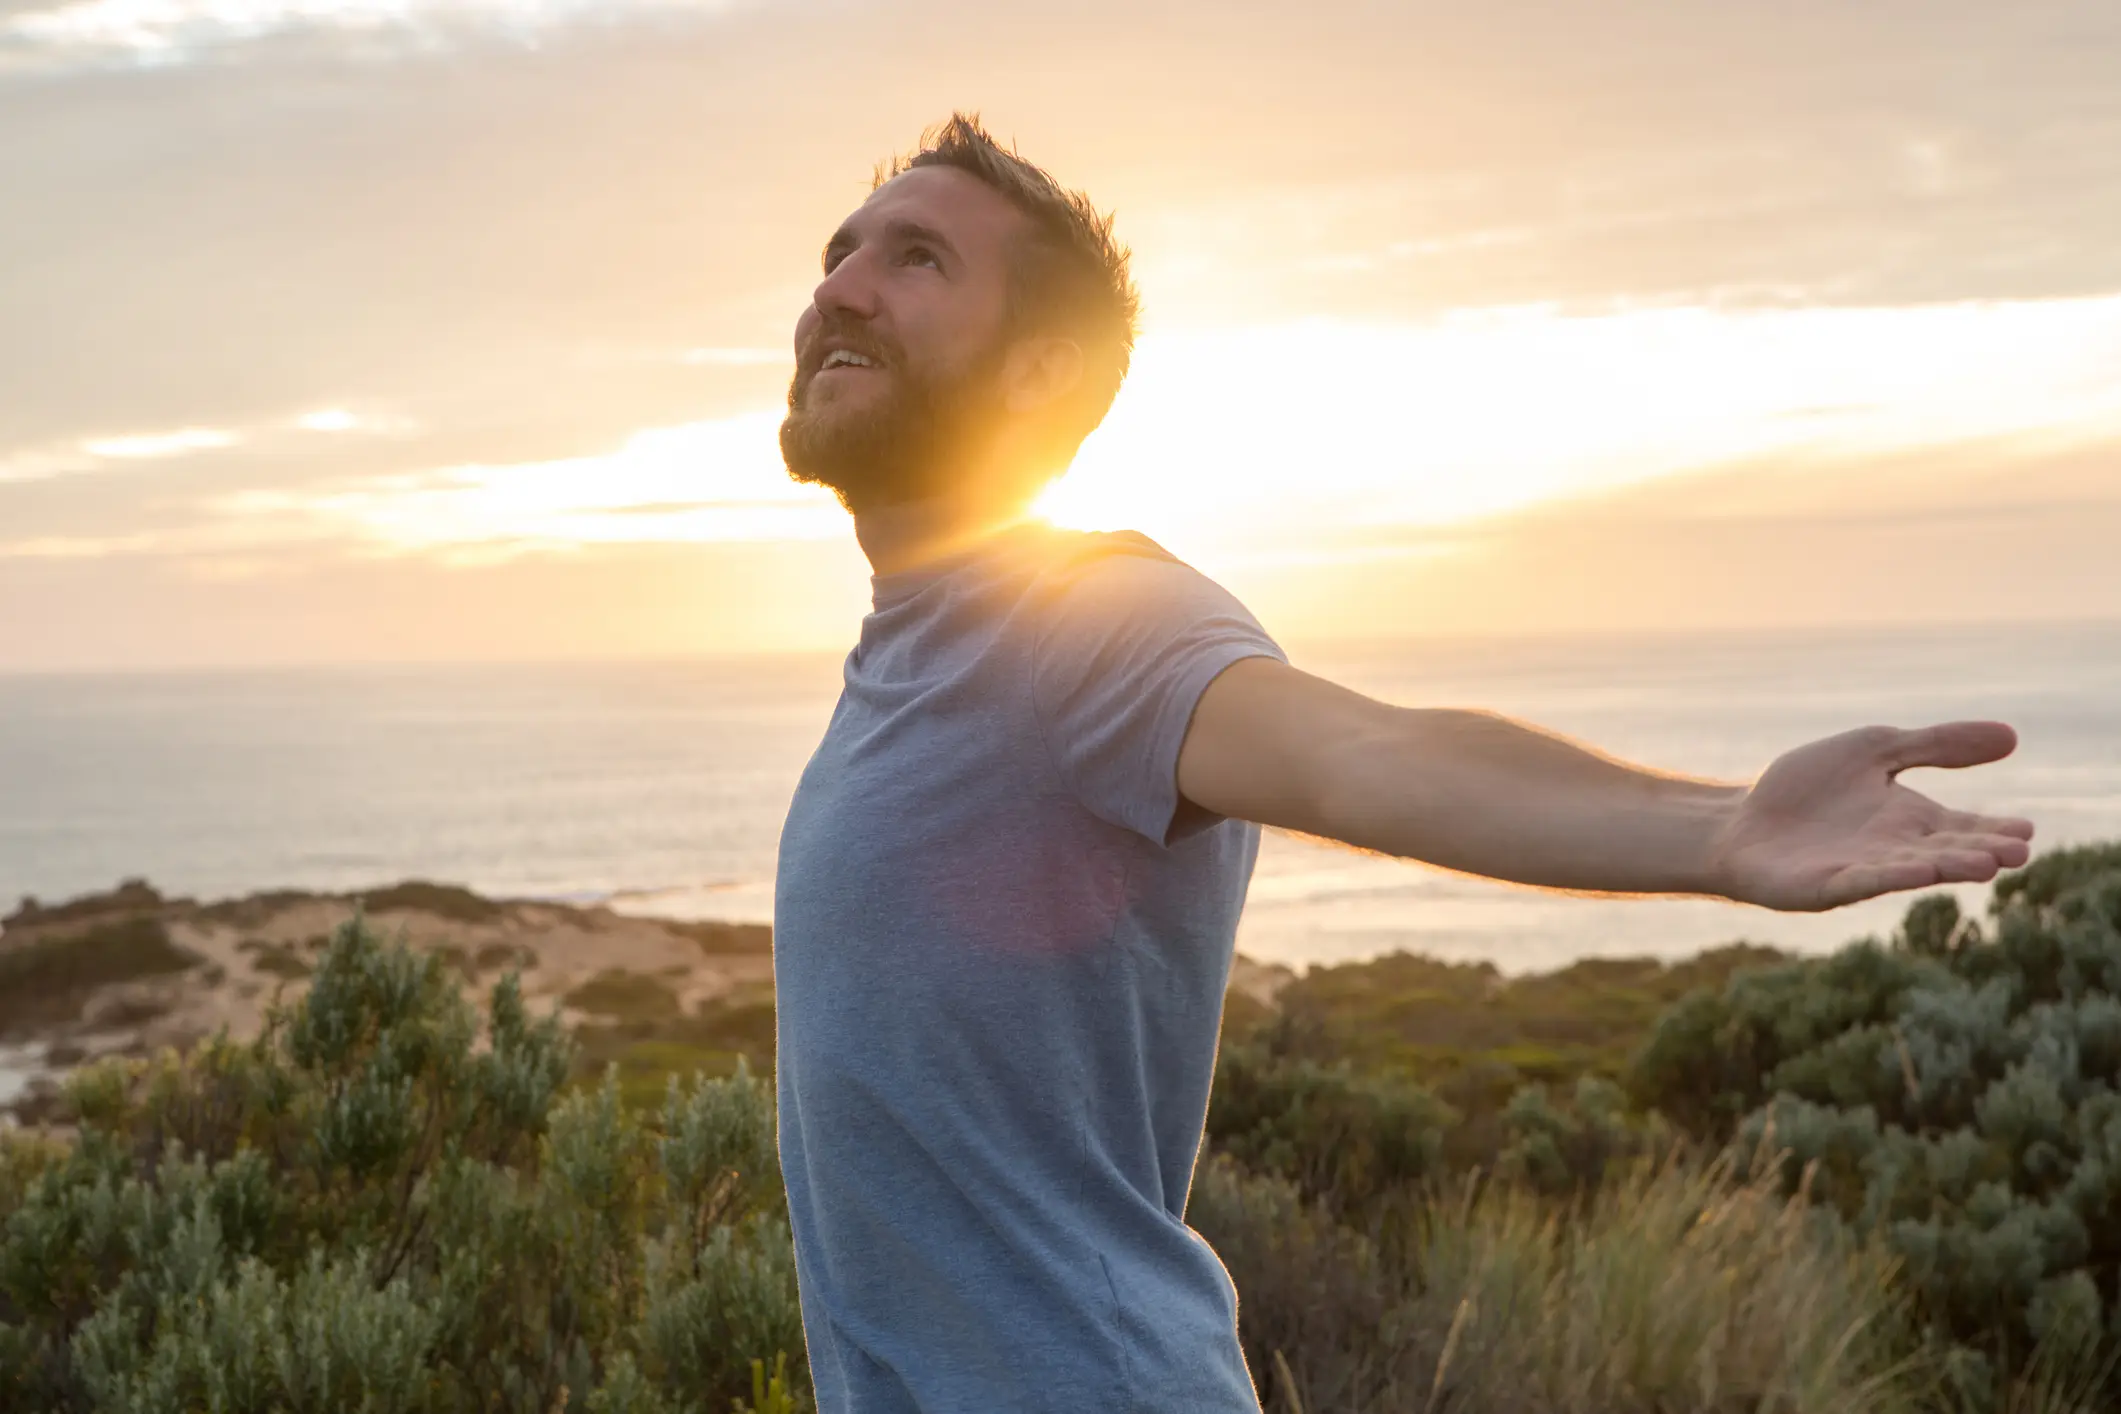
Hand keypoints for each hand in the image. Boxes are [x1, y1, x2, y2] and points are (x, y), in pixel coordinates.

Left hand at [1708, 722, 2035, 911]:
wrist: (1738, 820)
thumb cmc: (1806, 789)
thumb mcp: (1875, 750)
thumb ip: (1935, 745)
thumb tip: (2012, 736)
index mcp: (1911, 819)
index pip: (1963, 826)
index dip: (1994, 830)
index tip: (2027, 831)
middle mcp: (1894, 850)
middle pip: (1945, 851)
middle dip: (1980, 852)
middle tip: (2018, 853)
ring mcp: (1860, 871)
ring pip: (1911, 869)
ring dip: (1946, 867)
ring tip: (1984, 864)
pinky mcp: (1823, 886)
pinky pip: (1862, 880)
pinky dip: (1890, 875)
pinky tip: (1918, 871)